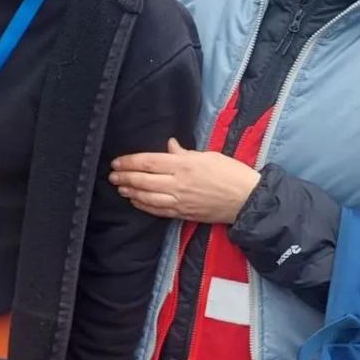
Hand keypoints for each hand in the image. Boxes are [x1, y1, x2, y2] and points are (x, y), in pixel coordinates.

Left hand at [109, 138, 260, 222]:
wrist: (248, 199)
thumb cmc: (232, 173)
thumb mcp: (209, 156)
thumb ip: (185, 153)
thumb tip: (170, 146)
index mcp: (185, 164)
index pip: (149, 161)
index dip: (130, 162)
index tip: (117, 161)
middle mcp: (179, 183)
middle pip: (143, 180)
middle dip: (125, 177)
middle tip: (112, 175)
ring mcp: (180, 200)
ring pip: (147, 197)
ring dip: (130, 192)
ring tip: (119, 187)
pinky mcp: (183, 214)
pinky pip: (157, 210)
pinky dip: (143, 205)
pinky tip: (135, 201)